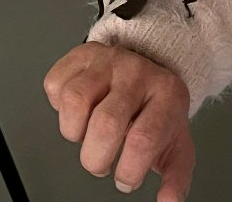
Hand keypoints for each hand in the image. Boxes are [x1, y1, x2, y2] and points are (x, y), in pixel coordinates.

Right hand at [44, 42, 193, 200]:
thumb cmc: (159, 112)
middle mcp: (138, 72)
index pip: (143, 139)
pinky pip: (55, 83)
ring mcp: (109, 60)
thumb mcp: (176, 143)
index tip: (127, 178)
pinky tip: (79, 110)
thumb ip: (176, 177)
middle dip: (96, 158)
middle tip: (103, 160)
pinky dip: (57, 105)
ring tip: (88, 133)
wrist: (152, 69)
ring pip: (75, 99)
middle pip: (105, 123)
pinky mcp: (83, 54)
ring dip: (74, 131)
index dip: (128, 170)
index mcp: (167, 95)